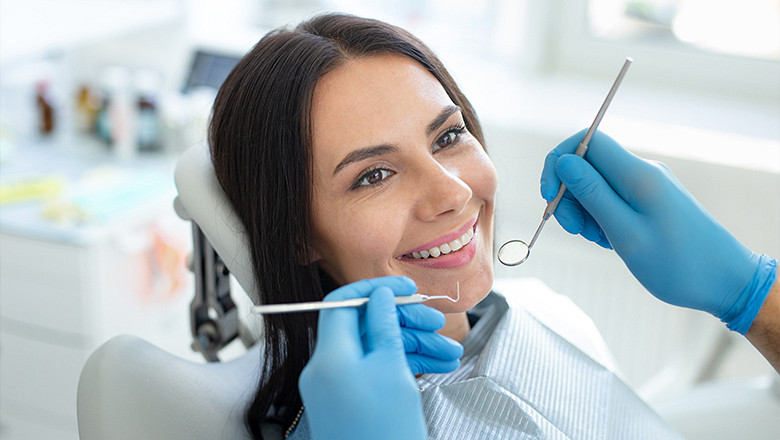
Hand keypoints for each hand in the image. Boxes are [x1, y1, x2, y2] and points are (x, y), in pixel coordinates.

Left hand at [299, 276, 461, 439]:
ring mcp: (336, 387)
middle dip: (403, 321)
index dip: (376, 289)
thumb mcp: (392, 372)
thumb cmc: (387, 434)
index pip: (343, 303)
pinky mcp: (349, 401)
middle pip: (364, 326)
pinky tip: (436, 366)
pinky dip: (403, 366)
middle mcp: (326, 369)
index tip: (406, 287)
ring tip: (449, 354)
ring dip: (412, 345)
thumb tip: (380, 295)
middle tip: (437, 325)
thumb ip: (384, 327)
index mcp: (330, 357)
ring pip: (375, 350)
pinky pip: (374, 372)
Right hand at [541, 130, 775, 332]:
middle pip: (586, 165)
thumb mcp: (625, 232)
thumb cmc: (679, 264)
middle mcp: (642, 173)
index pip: (586, 141)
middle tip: (575, 229)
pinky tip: (611, 241)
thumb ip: (592, 194)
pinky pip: (611, 201)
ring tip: (600, 240)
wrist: (724, 281)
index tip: (549, 195)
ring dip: (584, 211)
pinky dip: (601, 219)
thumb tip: (564, 161)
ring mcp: (645, 187)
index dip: (559, 161)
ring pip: (596, 185)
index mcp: (638, 175)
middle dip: (569, 195)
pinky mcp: (648, 202)